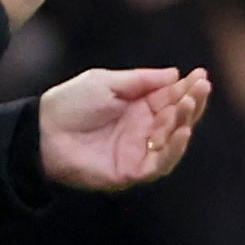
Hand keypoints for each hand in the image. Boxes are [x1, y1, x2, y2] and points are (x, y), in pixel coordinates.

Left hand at [39, 66, 212, 189]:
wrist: (41, 133)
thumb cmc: (69, 104)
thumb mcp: (104, 83)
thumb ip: (140, 80)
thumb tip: (174, 73)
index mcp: (136, 106)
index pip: (169, 97)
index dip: (186, 87)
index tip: (201, 75)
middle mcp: (142, 128)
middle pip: (176, 116)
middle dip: (191, 101)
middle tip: (202, 87)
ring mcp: (139, 150)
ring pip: (173, 138)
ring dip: (184, 120)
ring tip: (188, 103)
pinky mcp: (133, 170)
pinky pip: (161, 162)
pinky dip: (174, 148)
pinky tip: (182, 131)